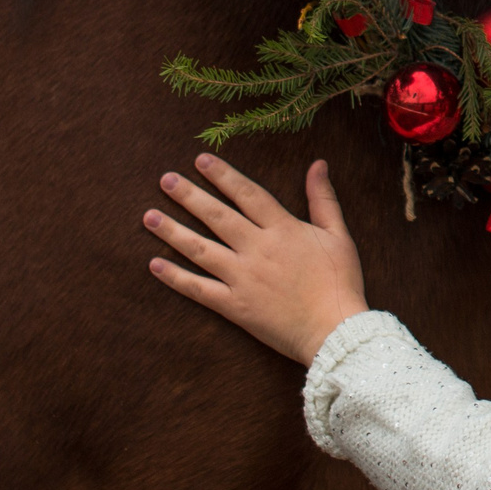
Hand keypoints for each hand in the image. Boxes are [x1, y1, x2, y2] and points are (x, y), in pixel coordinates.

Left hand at [146, 154, 367, 364]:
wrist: (335, 329)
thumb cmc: (340, 281)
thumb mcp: (338, 234)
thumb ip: (323, 198)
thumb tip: (318, 164)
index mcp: (282, 229)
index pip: (247, 194)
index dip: (223, 175)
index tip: (201, 160)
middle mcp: (257, 249)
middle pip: (217, 216)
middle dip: (189, 196)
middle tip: (165, 179)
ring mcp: (242, 278)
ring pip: (200, 249)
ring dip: (172, 232)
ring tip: (149, 216)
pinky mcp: (234, 306)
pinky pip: (199, 289)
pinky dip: (175, 278)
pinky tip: (155, 265)